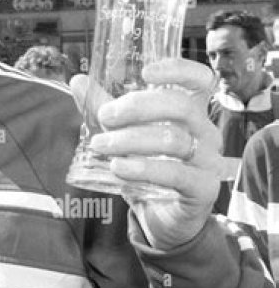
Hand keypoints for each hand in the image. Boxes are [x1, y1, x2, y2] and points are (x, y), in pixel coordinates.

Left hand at [70, 58, 222, 249]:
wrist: (160, 217)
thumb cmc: (146, 168)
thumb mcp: (123, 134)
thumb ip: (104, 108)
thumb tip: (78, 80)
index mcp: (191, 112)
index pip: (200, 79)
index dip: (178, 70)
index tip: (146, 71)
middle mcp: (205, 132)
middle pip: (181, 106)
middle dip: (138, 107)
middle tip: (105, 117)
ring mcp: (208, 161)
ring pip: (174, 140)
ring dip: (131, 140)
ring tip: (99, 145)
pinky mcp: (203, 189)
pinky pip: (177, 174)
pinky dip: (144, 169)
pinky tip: (118, 168)